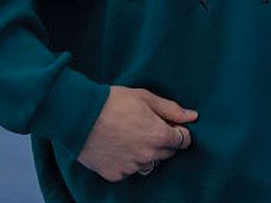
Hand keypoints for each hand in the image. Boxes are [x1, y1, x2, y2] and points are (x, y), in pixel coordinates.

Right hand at [77, 85, 197, 181]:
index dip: (178, 131)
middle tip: (145, 128)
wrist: (78, 115)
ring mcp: (131, 167)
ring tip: (129, 137)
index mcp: (159, 136)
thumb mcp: (145, 97)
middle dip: (162, 142)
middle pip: (167, 153)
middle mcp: (148, 156)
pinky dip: (126, 161)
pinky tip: (116, 146)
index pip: (183, 141)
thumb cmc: (111, 102)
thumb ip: (171, 109)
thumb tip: (193, 116)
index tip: (169, 125)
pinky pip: (128, 171)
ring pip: (148, 163)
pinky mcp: (115, 174)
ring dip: (145, 153)